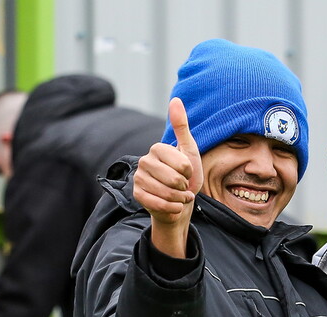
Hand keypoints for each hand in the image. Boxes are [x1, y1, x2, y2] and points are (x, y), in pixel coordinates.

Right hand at [134, 97, 203, 257]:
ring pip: (166, 193)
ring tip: (180, 196)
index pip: (182, 164)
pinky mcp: (136, 194)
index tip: (187, 172)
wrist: (179, 201)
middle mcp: (144, 161)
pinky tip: (174, 205)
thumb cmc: (186, 176)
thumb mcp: (189, 150)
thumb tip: (176, 99)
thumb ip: (181, 126)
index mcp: (157, 148)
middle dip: (185, 187)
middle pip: (174, 180)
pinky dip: (172, 208)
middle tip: (183, 187)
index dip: (190, 172)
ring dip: (180, 199)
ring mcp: (138, 178)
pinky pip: (158, 204)